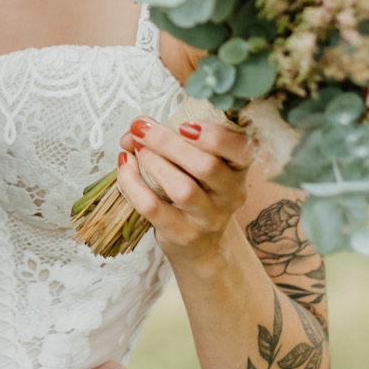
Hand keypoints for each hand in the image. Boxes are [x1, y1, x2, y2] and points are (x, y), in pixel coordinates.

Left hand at [116, 116, 254, 264]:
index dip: (216, 136)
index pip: (242, 150)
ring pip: (183, 189)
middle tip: (141, 128)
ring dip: (153, 163)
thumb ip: (167, 139)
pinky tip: (126, 168)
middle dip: (167, 142)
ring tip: (137, 150)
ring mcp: (208, 217)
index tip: (185, 124)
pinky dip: (133, 184)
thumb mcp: (191, 160)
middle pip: (206, 165)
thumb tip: (134, 130)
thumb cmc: (195, 190)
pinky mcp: (183, 233)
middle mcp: (230, 194)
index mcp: (237, 167)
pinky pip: (153, 207)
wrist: (200, 243)